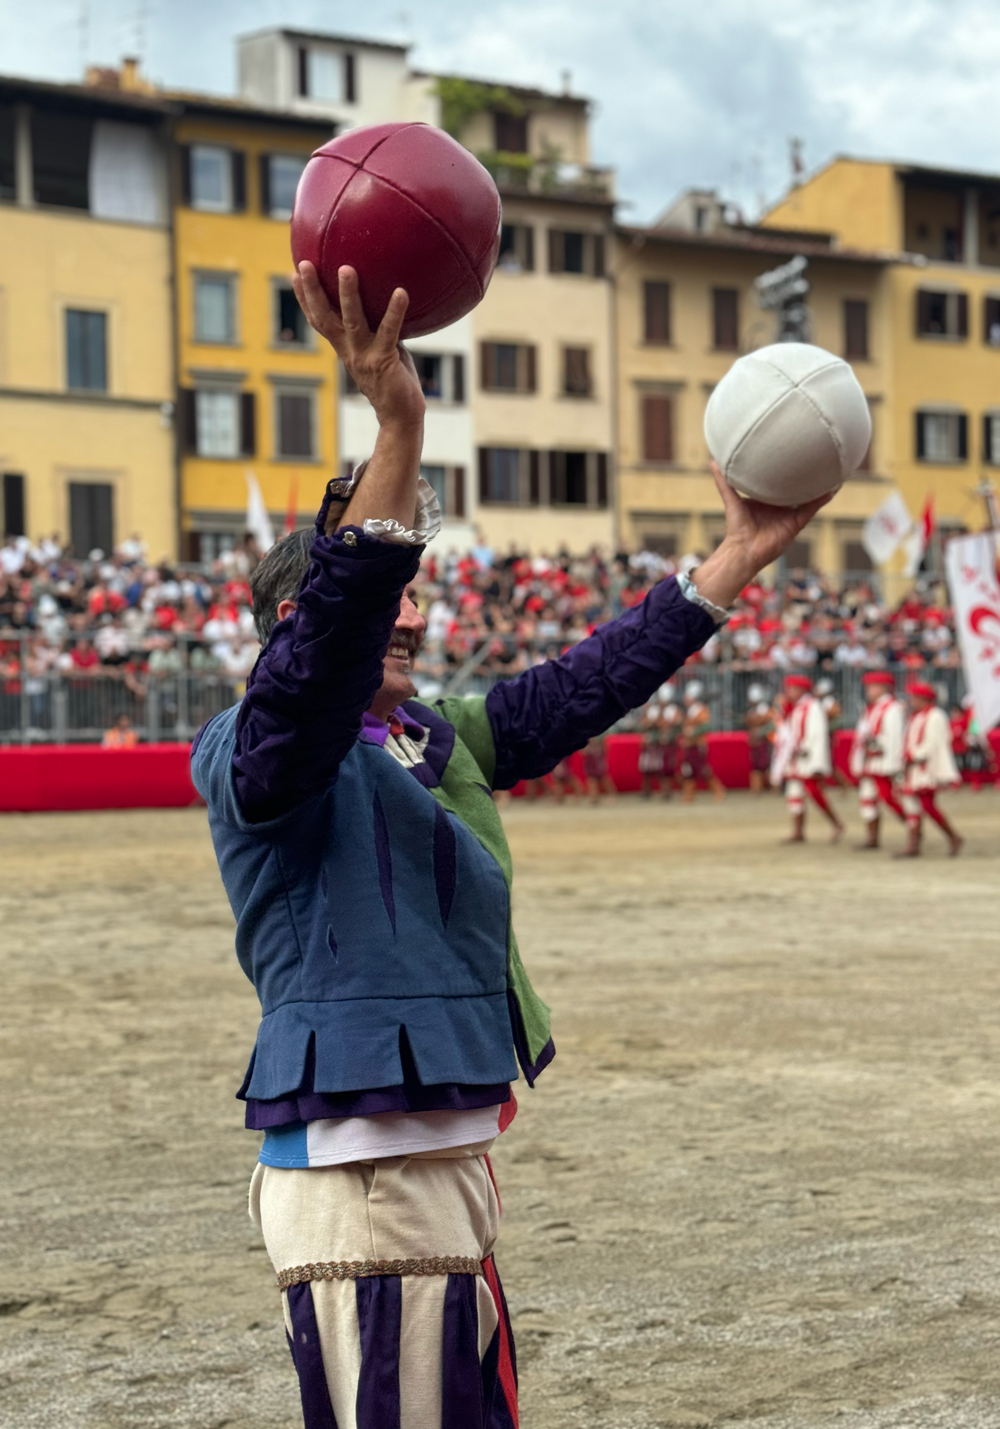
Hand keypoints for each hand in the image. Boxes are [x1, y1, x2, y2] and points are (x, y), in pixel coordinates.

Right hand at [292, 262, 423, 428]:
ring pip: (351, 322)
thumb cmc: (394, 382)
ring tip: (346, 269)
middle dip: (312, 291)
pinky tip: (401, 292)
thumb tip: (388, 299)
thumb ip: (378, 329)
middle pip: (324, 318)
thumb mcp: (381, 350)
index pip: (318, 320)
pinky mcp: (384, 361)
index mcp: (344, 349)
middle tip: (304, 264)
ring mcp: (364, 356)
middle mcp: (349, 352)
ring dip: (347, 295)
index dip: (304, 298)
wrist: (400, 417)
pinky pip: (389, 331)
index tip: (295, 273)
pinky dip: (394, 311)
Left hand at [692, 461, 832, 608]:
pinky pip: (812, 509)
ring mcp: (790, 514)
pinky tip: (832, 488)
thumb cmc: (736, 527)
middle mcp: (780, 506)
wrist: (743, 549)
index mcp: (767, 499)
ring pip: (808, 497)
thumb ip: (724, 482)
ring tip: (830, 470)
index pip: (779, 481)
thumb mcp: (731, 499)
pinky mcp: (796, 524)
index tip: (792, 452)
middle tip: (815, 455)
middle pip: (796, 487)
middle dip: (805, 475)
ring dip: (819, 485)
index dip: (786, 469)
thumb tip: (712, 461)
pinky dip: (821, 500)